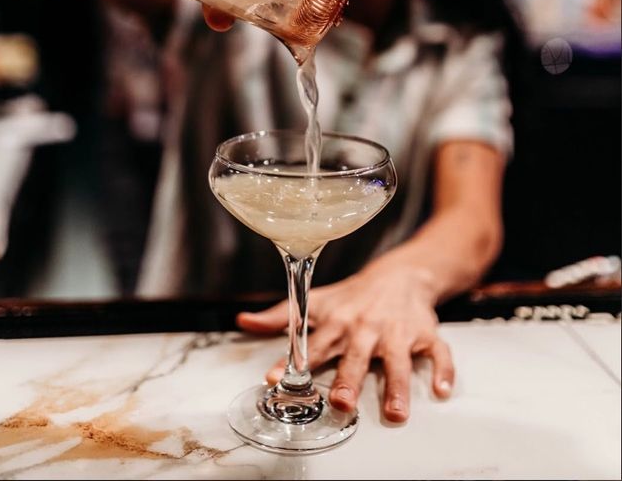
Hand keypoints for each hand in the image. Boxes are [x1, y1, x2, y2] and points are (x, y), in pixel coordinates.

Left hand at [237, 250, 454, 422]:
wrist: (400, 274)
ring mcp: (397, 332)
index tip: (277, 378)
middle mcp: (366, 328)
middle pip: (355, 356)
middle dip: (348, 379)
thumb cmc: (354, 296)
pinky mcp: (425, 334)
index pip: (311, 344)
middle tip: (340, 402)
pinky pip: (437, 352)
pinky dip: (443, 370)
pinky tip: (442, 389)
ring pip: (398, 360)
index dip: (292, 360)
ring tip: (395, 412)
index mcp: (337, 323)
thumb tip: (243, 321)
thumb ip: (280, 316)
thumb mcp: (317, 302)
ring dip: (397, 385)